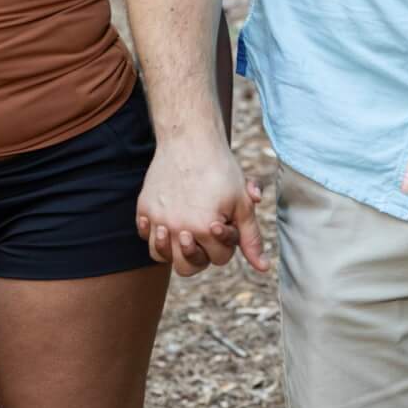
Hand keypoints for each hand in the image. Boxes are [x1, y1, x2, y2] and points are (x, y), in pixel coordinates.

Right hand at [137, 135, 266, 277]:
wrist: (190, 139)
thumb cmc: (221, 170)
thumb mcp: (242, 203)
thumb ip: (250, 238)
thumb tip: (263, 268)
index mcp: (204, 229)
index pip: (218, 259)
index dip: (225, 244)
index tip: (223, 222)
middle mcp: (177, 228)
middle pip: (185, 268)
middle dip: (197, 256)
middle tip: (200, 235)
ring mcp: (158, 219)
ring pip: (158, 255)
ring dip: (171, 249)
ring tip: (180, 231)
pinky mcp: (144, 207)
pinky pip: (144, 233)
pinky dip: (152, 231)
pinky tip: (165, 218)